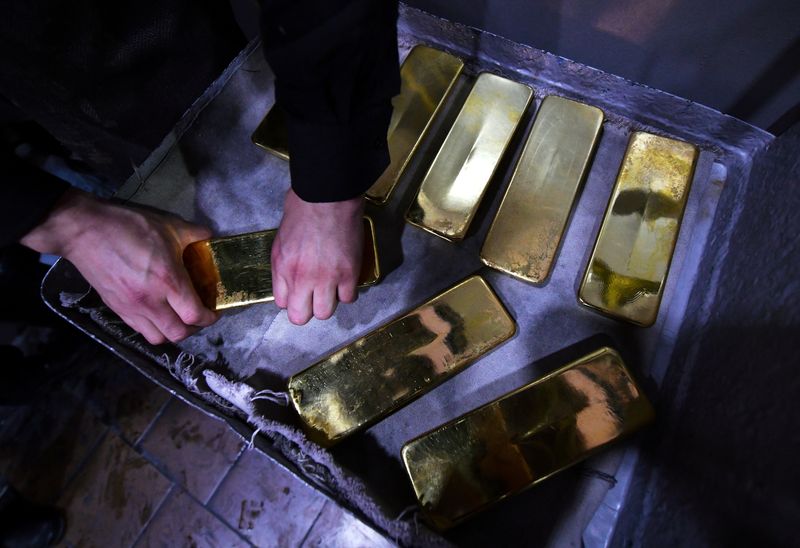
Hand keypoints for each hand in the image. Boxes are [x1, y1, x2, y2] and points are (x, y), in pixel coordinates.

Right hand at [21, 189, 217, 343]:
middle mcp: (150, 301)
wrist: (83, 231)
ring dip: (173, 332)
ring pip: (158, 337)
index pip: (194, 315)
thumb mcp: (169, 225)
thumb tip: (210, 237)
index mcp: (168, 282)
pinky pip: (139, 330)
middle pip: (178, 334)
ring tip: (178, 317)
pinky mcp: (116, 308)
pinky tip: (157, 312)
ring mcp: (131, 308)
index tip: (214, 311)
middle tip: (198, 314)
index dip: (209, 318)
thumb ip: (194, 234)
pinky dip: (153, 327)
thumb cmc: (128, 226)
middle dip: (194, 328)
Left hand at [271, 188, 363, 324]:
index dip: (292, 298)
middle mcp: (302, 278)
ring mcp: (326, 278)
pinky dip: (347, 292)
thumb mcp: (280, 240)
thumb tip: (289, 281)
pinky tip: (346, 280)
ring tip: (331, 288)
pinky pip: (348, 298)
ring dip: (328, 302)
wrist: (328, 196)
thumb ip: (283, 265)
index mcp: (283, 268)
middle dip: (307, 309)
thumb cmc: (302, 209)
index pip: (282, 304)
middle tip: (314, 296)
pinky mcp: (349, 273)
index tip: (299, 290)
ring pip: (325, 312)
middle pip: (301, 316)